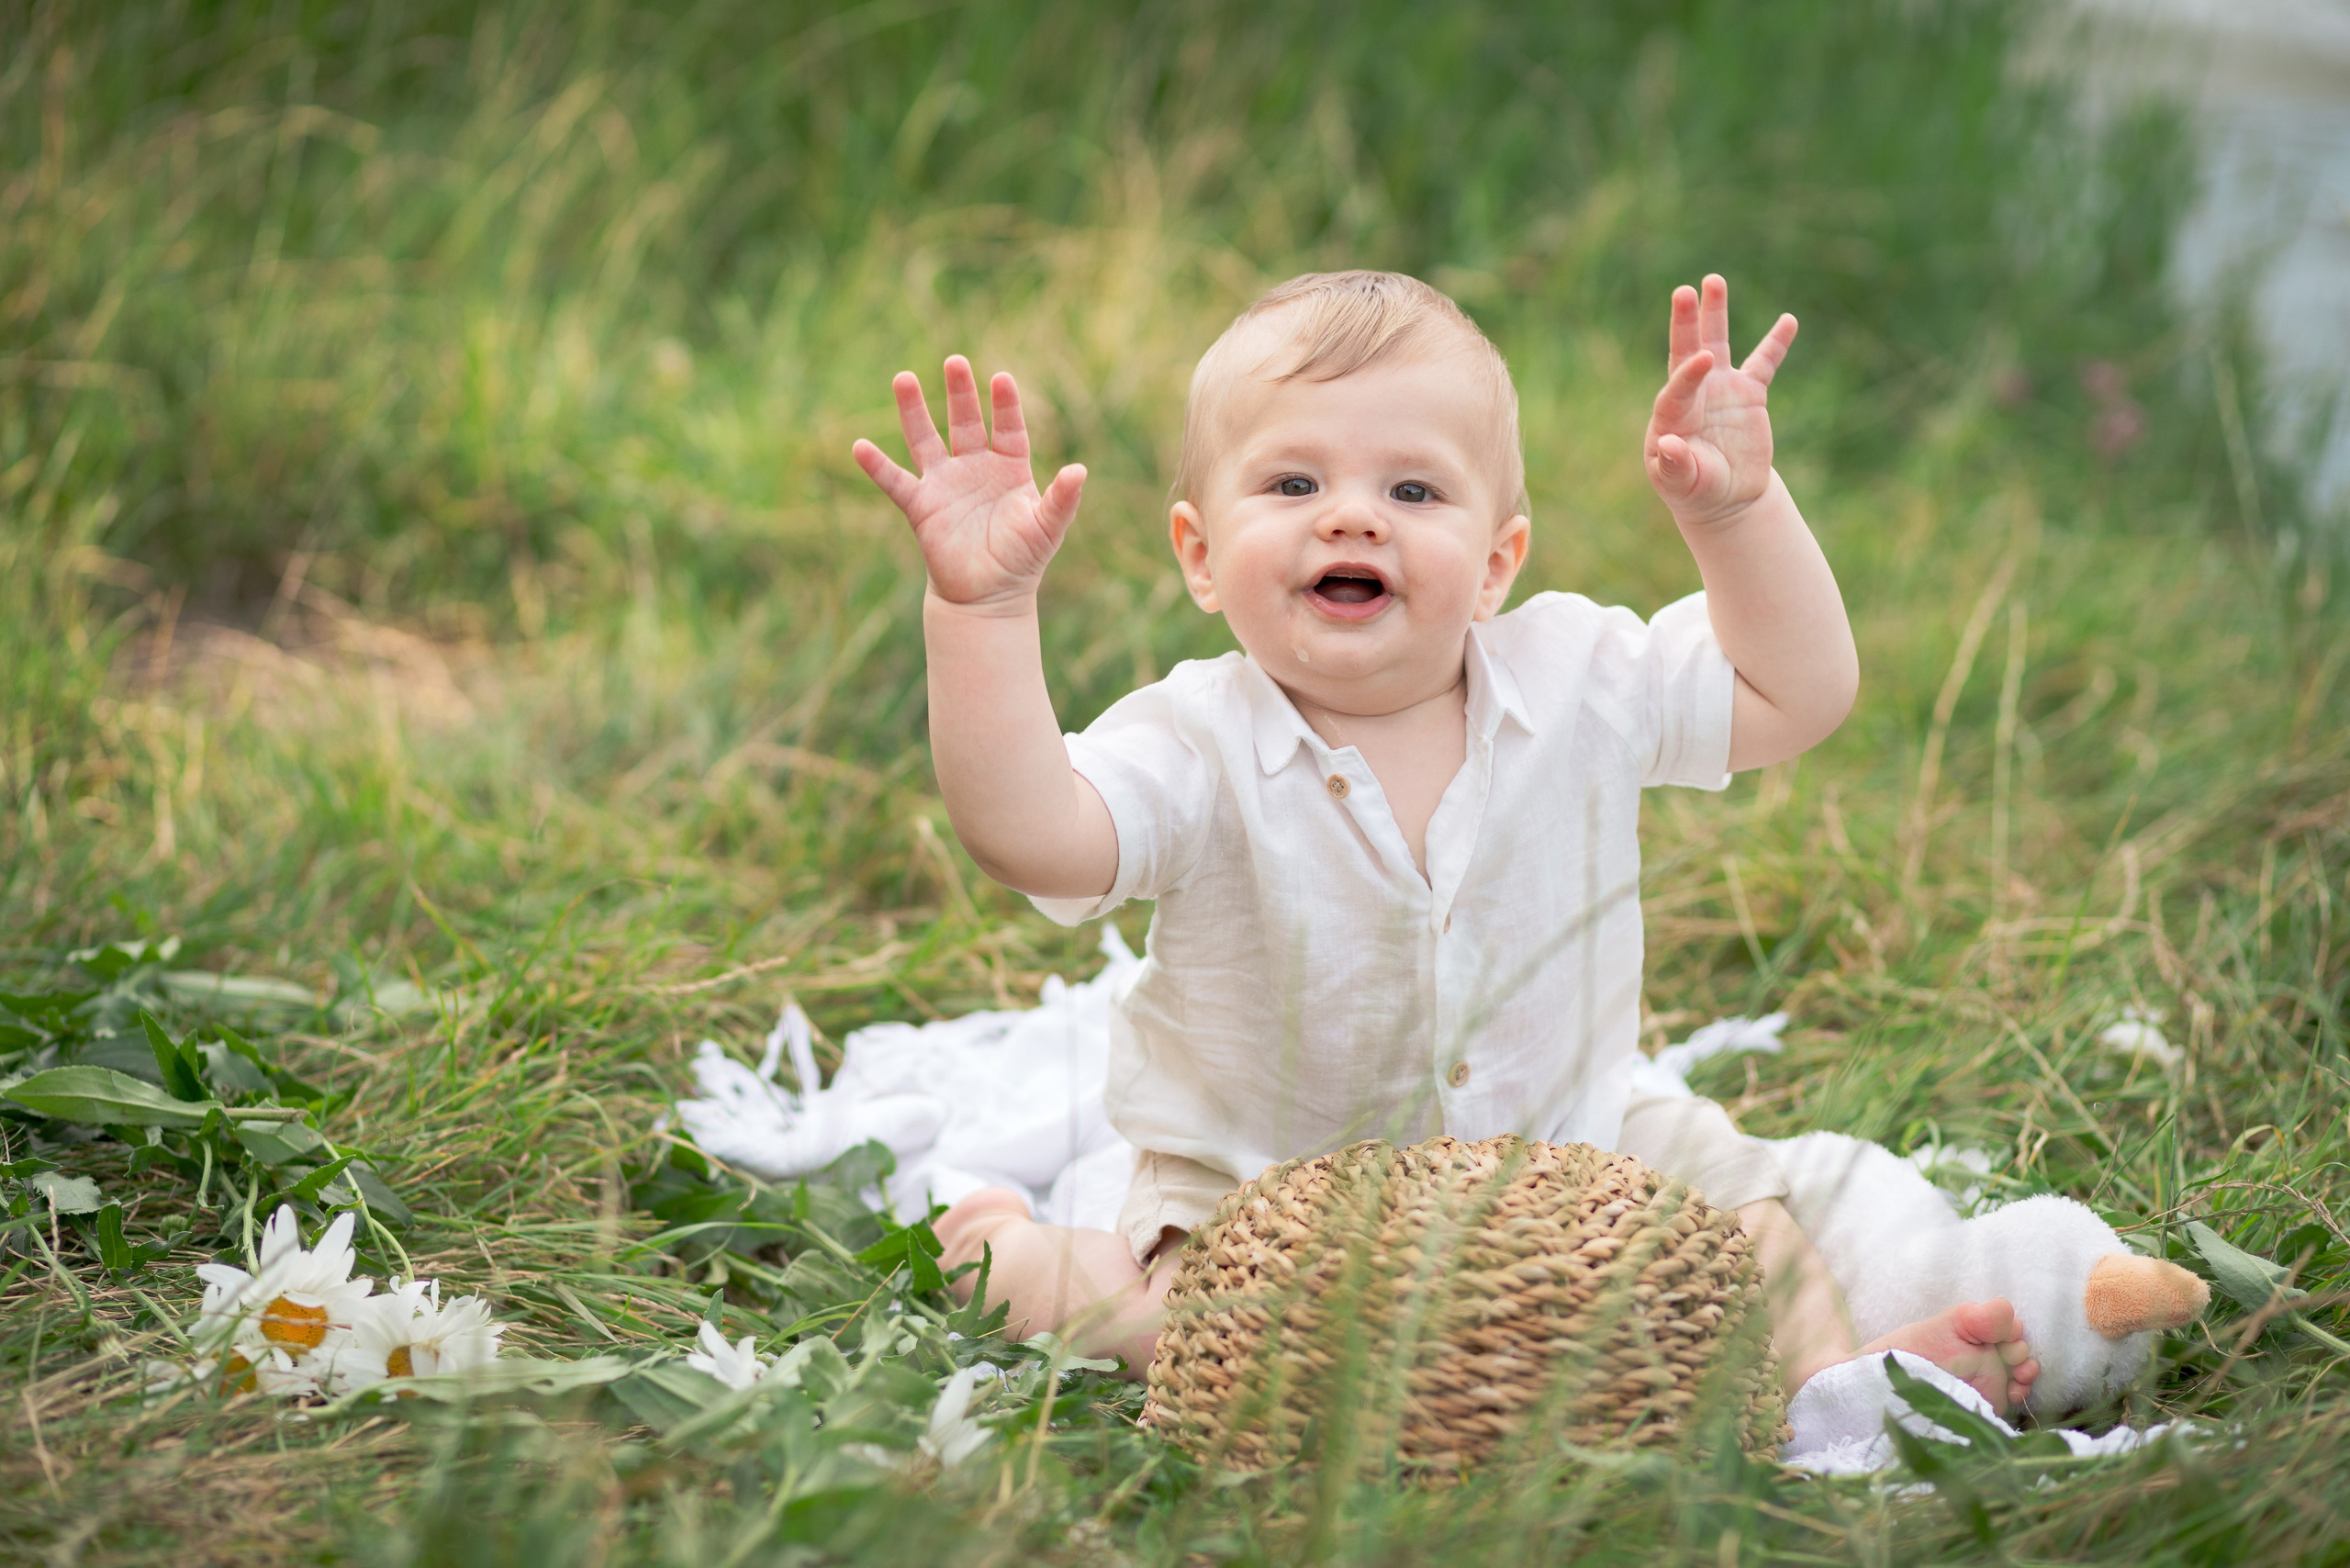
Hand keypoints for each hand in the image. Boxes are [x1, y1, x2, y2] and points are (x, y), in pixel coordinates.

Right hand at [853, 356, 1085, 609]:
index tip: (1002, 378)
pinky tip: (859, 447)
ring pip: (926, 439)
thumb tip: (1079, 470)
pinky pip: (896, 482)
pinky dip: (877, 467)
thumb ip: (1062, 499)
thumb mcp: (1047, 527)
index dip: (1005, 405)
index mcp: (1008, 467)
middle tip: (955, 361)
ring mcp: (945, 484)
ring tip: (903, 378)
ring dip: (914, 410)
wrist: (989, 596)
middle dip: (959, 392)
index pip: (1008, 428)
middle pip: (964, 421)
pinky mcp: (921, 507)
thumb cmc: (1022, 559)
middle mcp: (974, 467)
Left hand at [1644, 275, 1796, 527]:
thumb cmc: (1696, 491)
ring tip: (1713, 281)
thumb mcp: (1682, 485)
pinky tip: (1788, 320)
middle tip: (1683, 291)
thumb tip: (1669, 444)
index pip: (1676, 388)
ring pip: (1717, 344)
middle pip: (1685, 352)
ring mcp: (1721, 389)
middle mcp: (1693, 394)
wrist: (1726, 497)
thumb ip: (1675, 466)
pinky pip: (1764, 363)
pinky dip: (1776, 344)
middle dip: (1684, 323)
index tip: (1704, 359)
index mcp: (1671, 416)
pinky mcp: (1748, 393)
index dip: (1688, 374)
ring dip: (1714, 314)